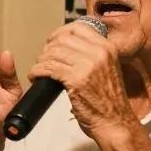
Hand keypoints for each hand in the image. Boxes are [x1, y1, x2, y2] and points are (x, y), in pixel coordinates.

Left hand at [28, 21, 136, 142]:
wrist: (115, 123)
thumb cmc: (109, 100)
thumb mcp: (107, 68)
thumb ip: (93, 55)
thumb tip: (69, 46)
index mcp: (107, 47)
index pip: (78, 27)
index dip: (60, 33)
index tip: (52, 42)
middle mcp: (99, 52)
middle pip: (63, 38)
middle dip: (48, 48)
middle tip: (43, 59)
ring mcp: (88, 65)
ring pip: (53, 52)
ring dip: (41, 61)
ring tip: (38, 70)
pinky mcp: (76, 80)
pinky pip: (49, 68)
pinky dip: (37, 71)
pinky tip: (35, 76)